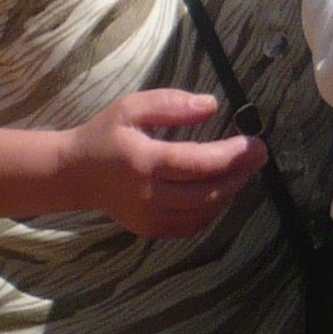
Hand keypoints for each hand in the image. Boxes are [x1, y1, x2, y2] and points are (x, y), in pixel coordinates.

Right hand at [54, 90, 268, 238]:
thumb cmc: (104, 136)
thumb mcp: (130, 108)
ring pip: (204, 211)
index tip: (256, 144)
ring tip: (243, 170)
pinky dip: (213, 209)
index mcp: (143, 162)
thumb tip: (211, 105)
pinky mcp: (151, 229)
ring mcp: (149, 217)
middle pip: (208, 192)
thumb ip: (170, 104)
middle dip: (240, 174)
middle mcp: (148, 195)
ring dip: (230, 191)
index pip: (199, 163)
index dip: (233, 155)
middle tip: (258, 156)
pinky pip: (193, 224)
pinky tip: (220, 190)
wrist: (74, 175)